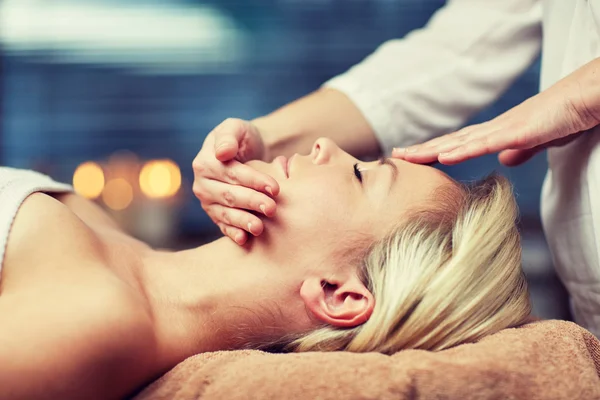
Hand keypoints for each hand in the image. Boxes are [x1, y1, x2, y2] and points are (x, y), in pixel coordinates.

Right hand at [193, 118, 279, 244]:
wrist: (248, 153)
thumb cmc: (243, 138)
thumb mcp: (237, 128)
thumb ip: (229, 135)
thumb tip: (222, 152)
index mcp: (204, 162)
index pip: (231, 173)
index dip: (253, 180)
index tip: (275, 187)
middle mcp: (202, 184)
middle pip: (229, 195)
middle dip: (252, 202)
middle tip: (272, 209)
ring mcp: (208, 202)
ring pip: (226, 213)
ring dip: (243, 221)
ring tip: (259, 228)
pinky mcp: (216, 215)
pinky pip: (223, 226)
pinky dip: (233, 233)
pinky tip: (245, 239)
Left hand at [392, 58, 599, 165]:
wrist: (583, 100)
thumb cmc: (562, 117)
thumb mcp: (536, 139)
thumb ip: (520, 149)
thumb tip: (505, 160)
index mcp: (495, 133)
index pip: (457, 144)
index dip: (434, 151)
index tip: (413, 158)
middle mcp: (491, 130)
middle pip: (449, 142)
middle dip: (422, 150)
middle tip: (394, 157)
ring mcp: (501, 130)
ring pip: (458, 142)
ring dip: (431, 150)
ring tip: (406, 157)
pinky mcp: (515, 132)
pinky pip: (484, 143)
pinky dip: (462, 150)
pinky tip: (442, 156)